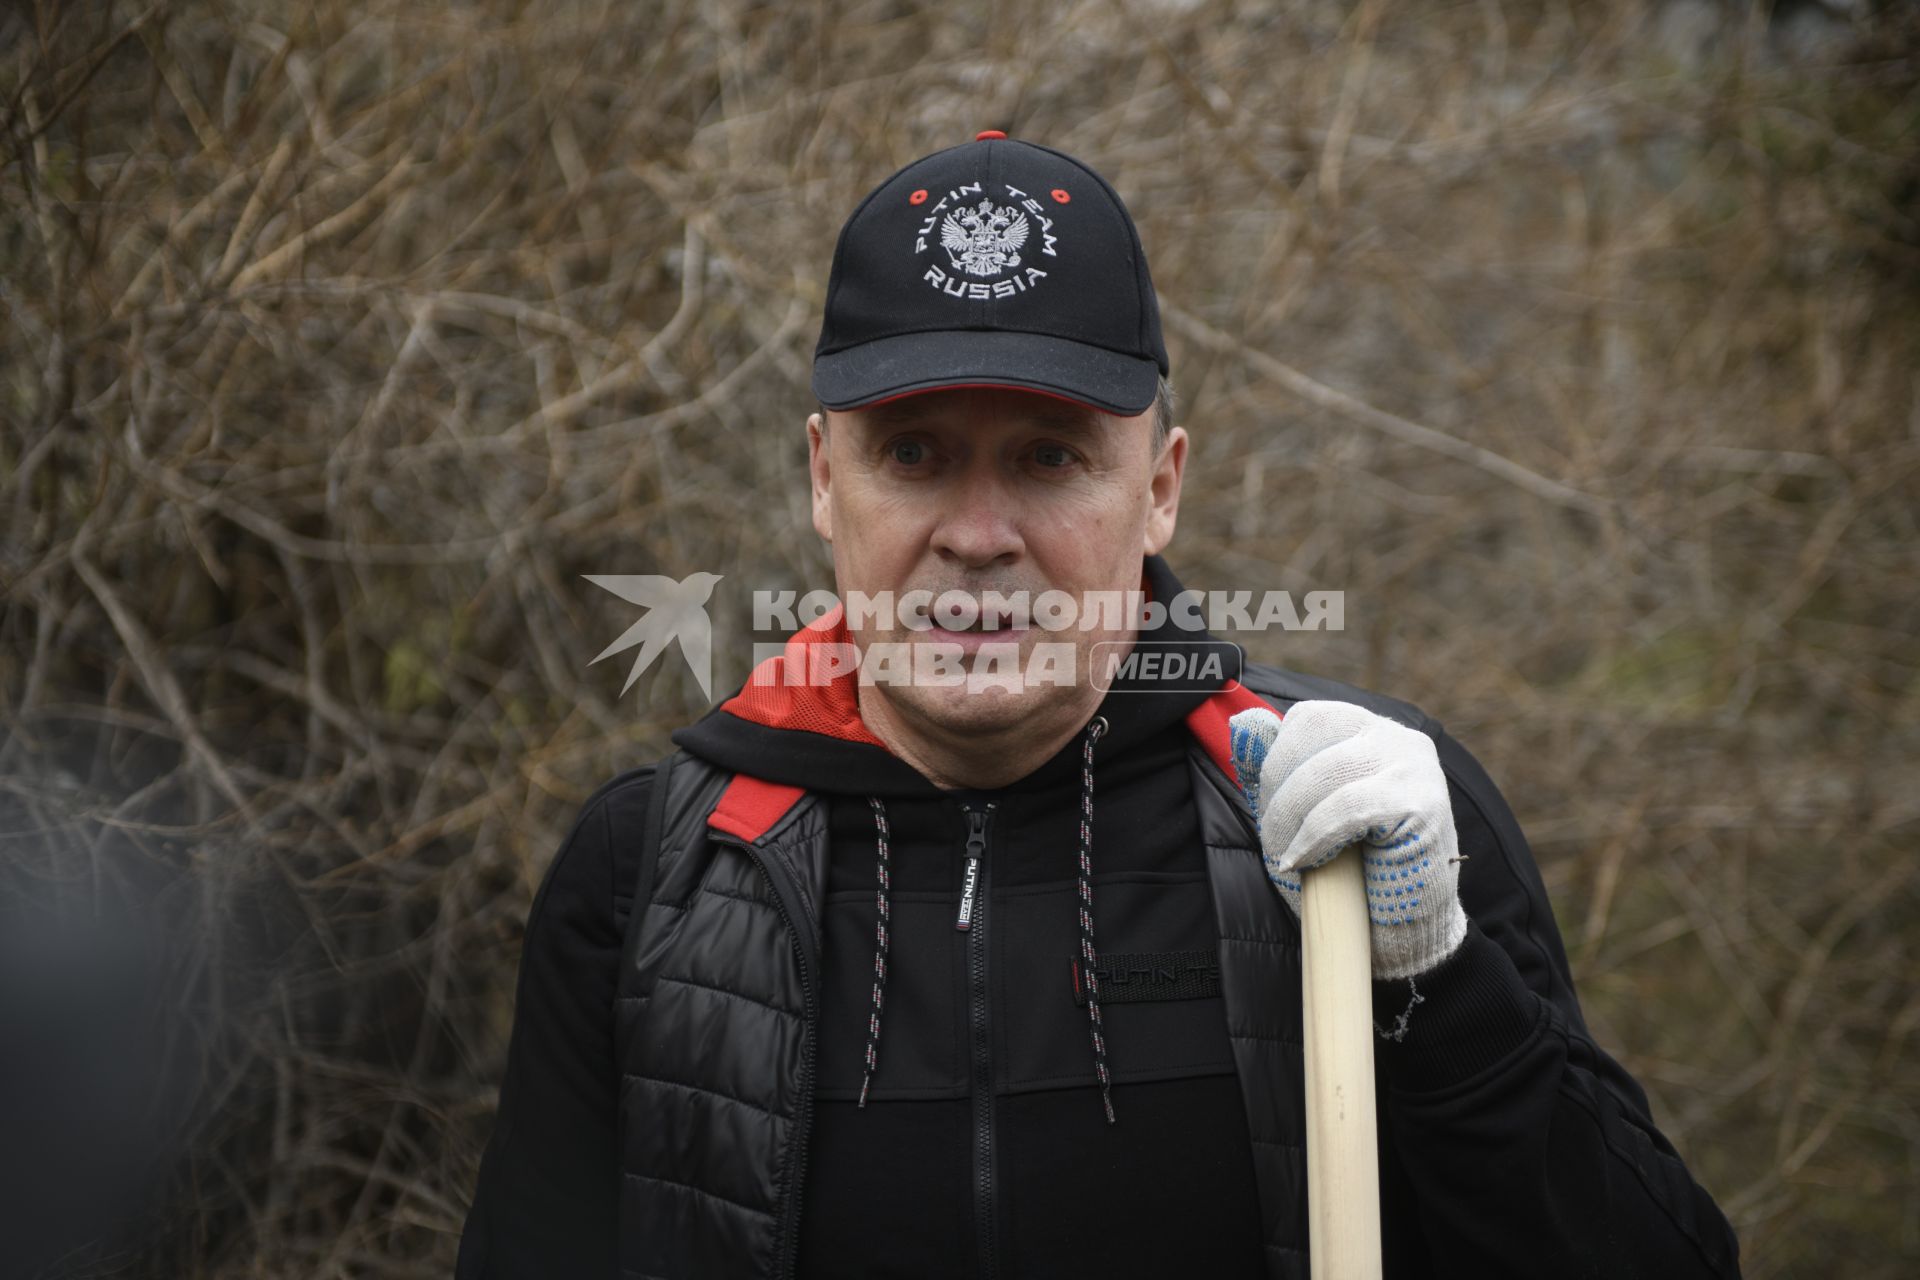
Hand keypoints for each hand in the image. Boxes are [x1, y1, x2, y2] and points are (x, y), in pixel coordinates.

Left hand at [1227, 701, 1467, 979]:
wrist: (1396, 933)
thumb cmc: (1345, 874)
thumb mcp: (1298, 814)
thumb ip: (1274, 769)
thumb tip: (1245, 724)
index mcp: (1372, 732)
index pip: (1310, 718)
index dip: (1276, 759)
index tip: (1268, 807)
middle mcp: (1399, 739)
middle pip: (1313, 735)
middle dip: (1278, 790)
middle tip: (1273, 839)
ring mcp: (1416, 768)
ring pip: (1326, 771)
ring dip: (1290, 817)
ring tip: (1286, 855)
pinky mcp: (1422, 806)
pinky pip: (1347, 808)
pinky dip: (1314, 837)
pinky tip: (1303, 862)